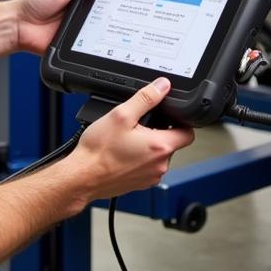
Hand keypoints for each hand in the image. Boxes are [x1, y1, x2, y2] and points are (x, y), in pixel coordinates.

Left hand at [14, 0, 97, 54]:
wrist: (18, 25)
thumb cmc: (32, 4)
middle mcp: (78, 13)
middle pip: (99, 13)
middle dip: (105, 11)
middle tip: (109, 8)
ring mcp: (76, 29)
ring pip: (95, 29)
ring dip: (97, 27)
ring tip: (95, 22)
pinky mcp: (72, 43)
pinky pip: (85, 44)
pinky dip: (89, 42)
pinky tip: (90, 37)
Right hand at [66, 78, 195, 200]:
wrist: (82, 177)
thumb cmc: (99, 151)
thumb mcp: (121, 115)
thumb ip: (146, 98)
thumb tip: (162, 86)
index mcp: (160, 147)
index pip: (188, 133)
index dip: (181, 122)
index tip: (169, 117)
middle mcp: (160, 165)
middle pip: (172, 144)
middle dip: (160, 133)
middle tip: (139, 126)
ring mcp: (150, 177)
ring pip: (159, 156)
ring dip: (149, 147)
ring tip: (128, 140)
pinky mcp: (140, 184)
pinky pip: (148, 167)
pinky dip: (140, 159)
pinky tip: (123, 153)